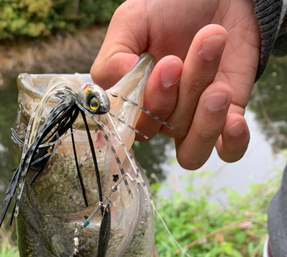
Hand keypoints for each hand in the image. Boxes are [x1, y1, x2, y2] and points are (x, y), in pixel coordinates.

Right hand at [91, 0, 260, 169]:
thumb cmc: (172, 6)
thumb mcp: (133, 20)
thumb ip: (112, 55)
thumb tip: (114, 85)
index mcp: (135, 97)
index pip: (131, 127)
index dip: (147, 107)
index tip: (165, 64)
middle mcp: (163, 115)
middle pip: (164, 132)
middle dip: (177, 97)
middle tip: (183, 60)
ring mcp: (195, 120)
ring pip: (191, 150)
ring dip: (204, 122)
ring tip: (218, 87)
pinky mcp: (229, 117)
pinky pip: (228, 152)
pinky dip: (232, 144)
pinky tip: (234, 121)